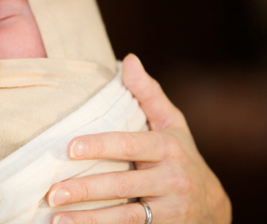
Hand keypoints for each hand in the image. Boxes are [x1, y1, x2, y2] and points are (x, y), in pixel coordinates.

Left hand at [46, 54, 231, 223]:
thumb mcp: (173, 124)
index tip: (70, 148)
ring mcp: (170, 210)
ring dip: (89, 219)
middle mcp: (172, 178)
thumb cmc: (181, 156)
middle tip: (53, 192)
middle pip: (123, 185)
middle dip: (86, 189)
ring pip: (126, 217)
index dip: (100, 146)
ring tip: (56, 219)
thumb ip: (149, 94)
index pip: (130, 145)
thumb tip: (128, 59)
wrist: (213, 206)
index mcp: (168, 147)